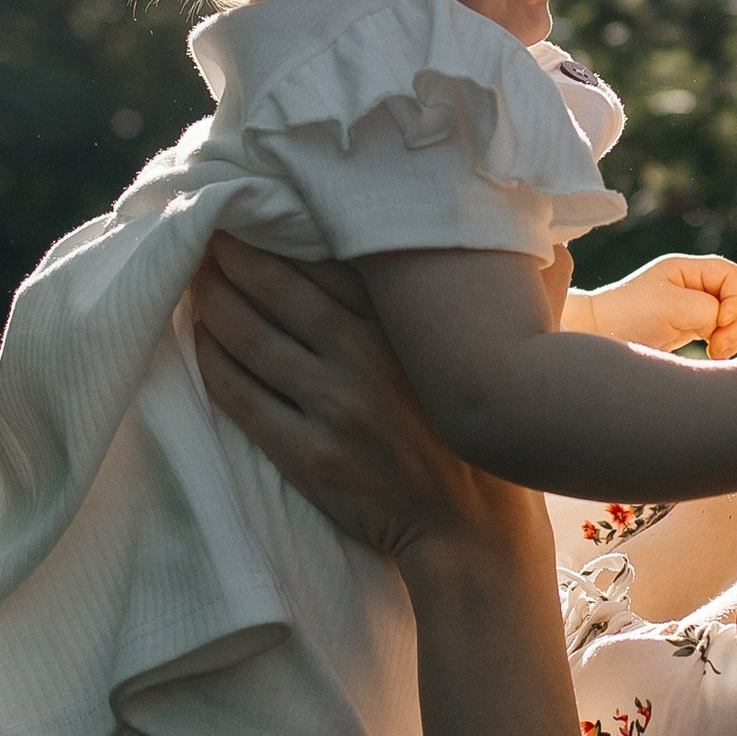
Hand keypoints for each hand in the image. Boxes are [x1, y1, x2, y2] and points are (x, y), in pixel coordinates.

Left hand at [192, 234, 535, 565]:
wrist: (473, 531)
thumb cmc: (489, 436)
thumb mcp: (513, 351)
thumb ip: (521, 285)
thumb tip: (543, 232)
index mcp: (406, 326)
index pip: (328, 257)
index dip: (281, 228)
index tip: (252, 205)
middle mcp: (366, 357)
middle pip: (276, 288)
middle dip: (231, 255)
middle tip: (202, 230)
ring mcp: (334, 407)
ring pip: (250, 338)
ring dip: (212, 302)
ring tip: (192, 278)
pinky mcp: (309, 455)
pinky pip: (242, 398)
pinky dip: (214, 363)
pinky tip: (201, 340)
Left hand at [564, 253, 736, 358]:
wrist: (598, 336)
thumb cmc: (628, 315)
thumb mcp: (670, 306)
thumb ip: (706, 308)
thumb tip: (723, 321)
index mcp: (686, 270)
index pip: (730, 276)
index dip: (736, 298)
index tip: (720, 321)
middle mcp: (692, 286)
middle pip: (736, 299)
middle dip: (734, 324)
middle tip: (717, 347)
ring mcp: (692, 308)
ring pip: (732, 320)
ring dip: (731, 338)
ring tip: (715, 354)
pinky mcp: (689, 330)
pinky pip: (720, 334)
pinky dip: (723, 346)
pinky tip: (712, 356)